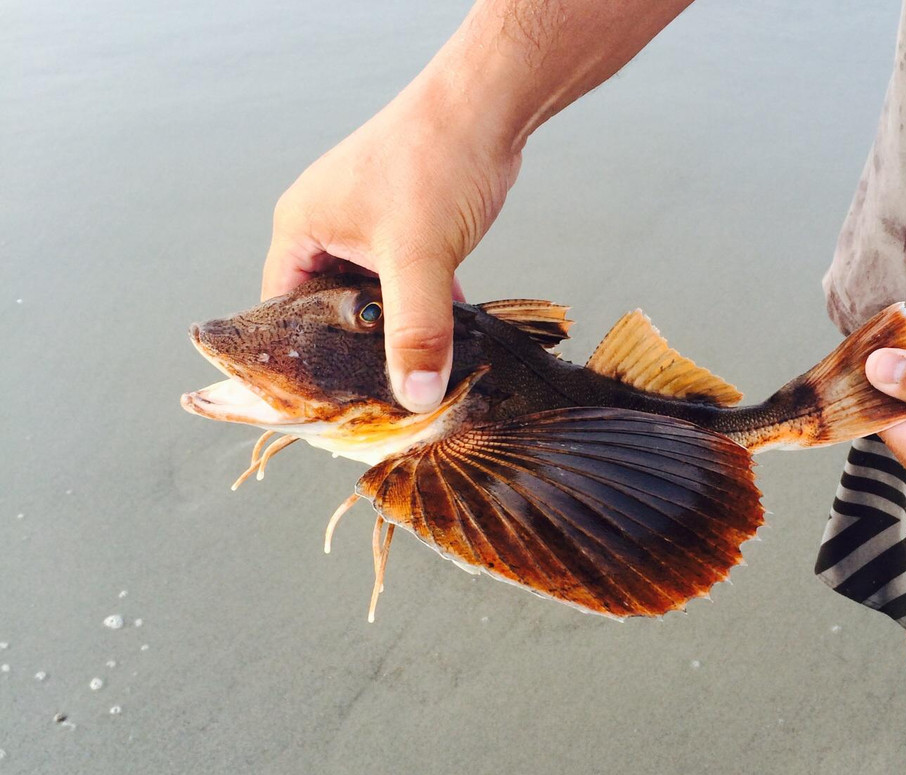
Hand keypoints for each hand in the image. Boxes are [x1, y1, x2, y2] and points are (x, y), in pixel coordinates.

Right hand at [262, 74, 520, 412]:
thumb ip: (415, 331)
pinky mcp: (405, 222)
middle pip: (327, 307)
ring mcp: (366, 222)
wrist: (486, 105)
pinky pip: (404, 278)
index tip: (328, 399)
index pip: (280, 310)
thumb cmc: (436, 161)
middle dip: (355, 346)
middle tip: (379, 392)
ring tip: (416, 369)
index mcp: (301, 228)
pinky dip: (423, 304)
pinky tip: (450, 334)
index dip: (301, 357)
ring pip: (371, 294)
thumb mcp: (419, 258)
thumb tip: (414, 396)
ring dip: (395, 327)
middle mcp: (325, 224)